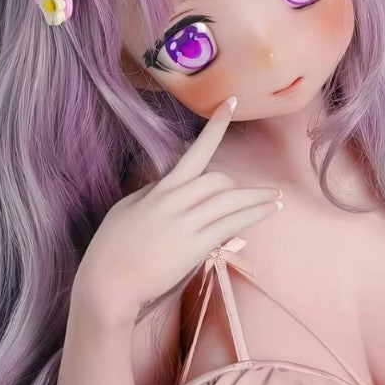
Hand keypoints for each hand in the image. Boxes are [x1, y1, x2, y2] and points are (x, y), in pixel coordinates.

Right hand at [74, 96, 282, 322]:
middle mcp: (176, 201)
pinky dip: (253, 215)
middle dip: (238, 187)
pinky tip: (269, 212)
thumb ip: (153, 193)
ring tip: (277, 198)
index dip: (215, 126)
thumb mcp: (128, 209)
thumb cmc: (113, 247)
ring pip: (230, 200)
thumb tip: (172, 183)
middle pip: (219, 180)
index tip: (230, 103)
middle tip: (250, 198)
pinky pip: (231, 225)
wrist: (108, 281)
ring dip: (257, 198)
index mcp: (162, 189)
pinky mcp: (194, 247)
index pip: (195, 152)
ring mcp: (185, 224)